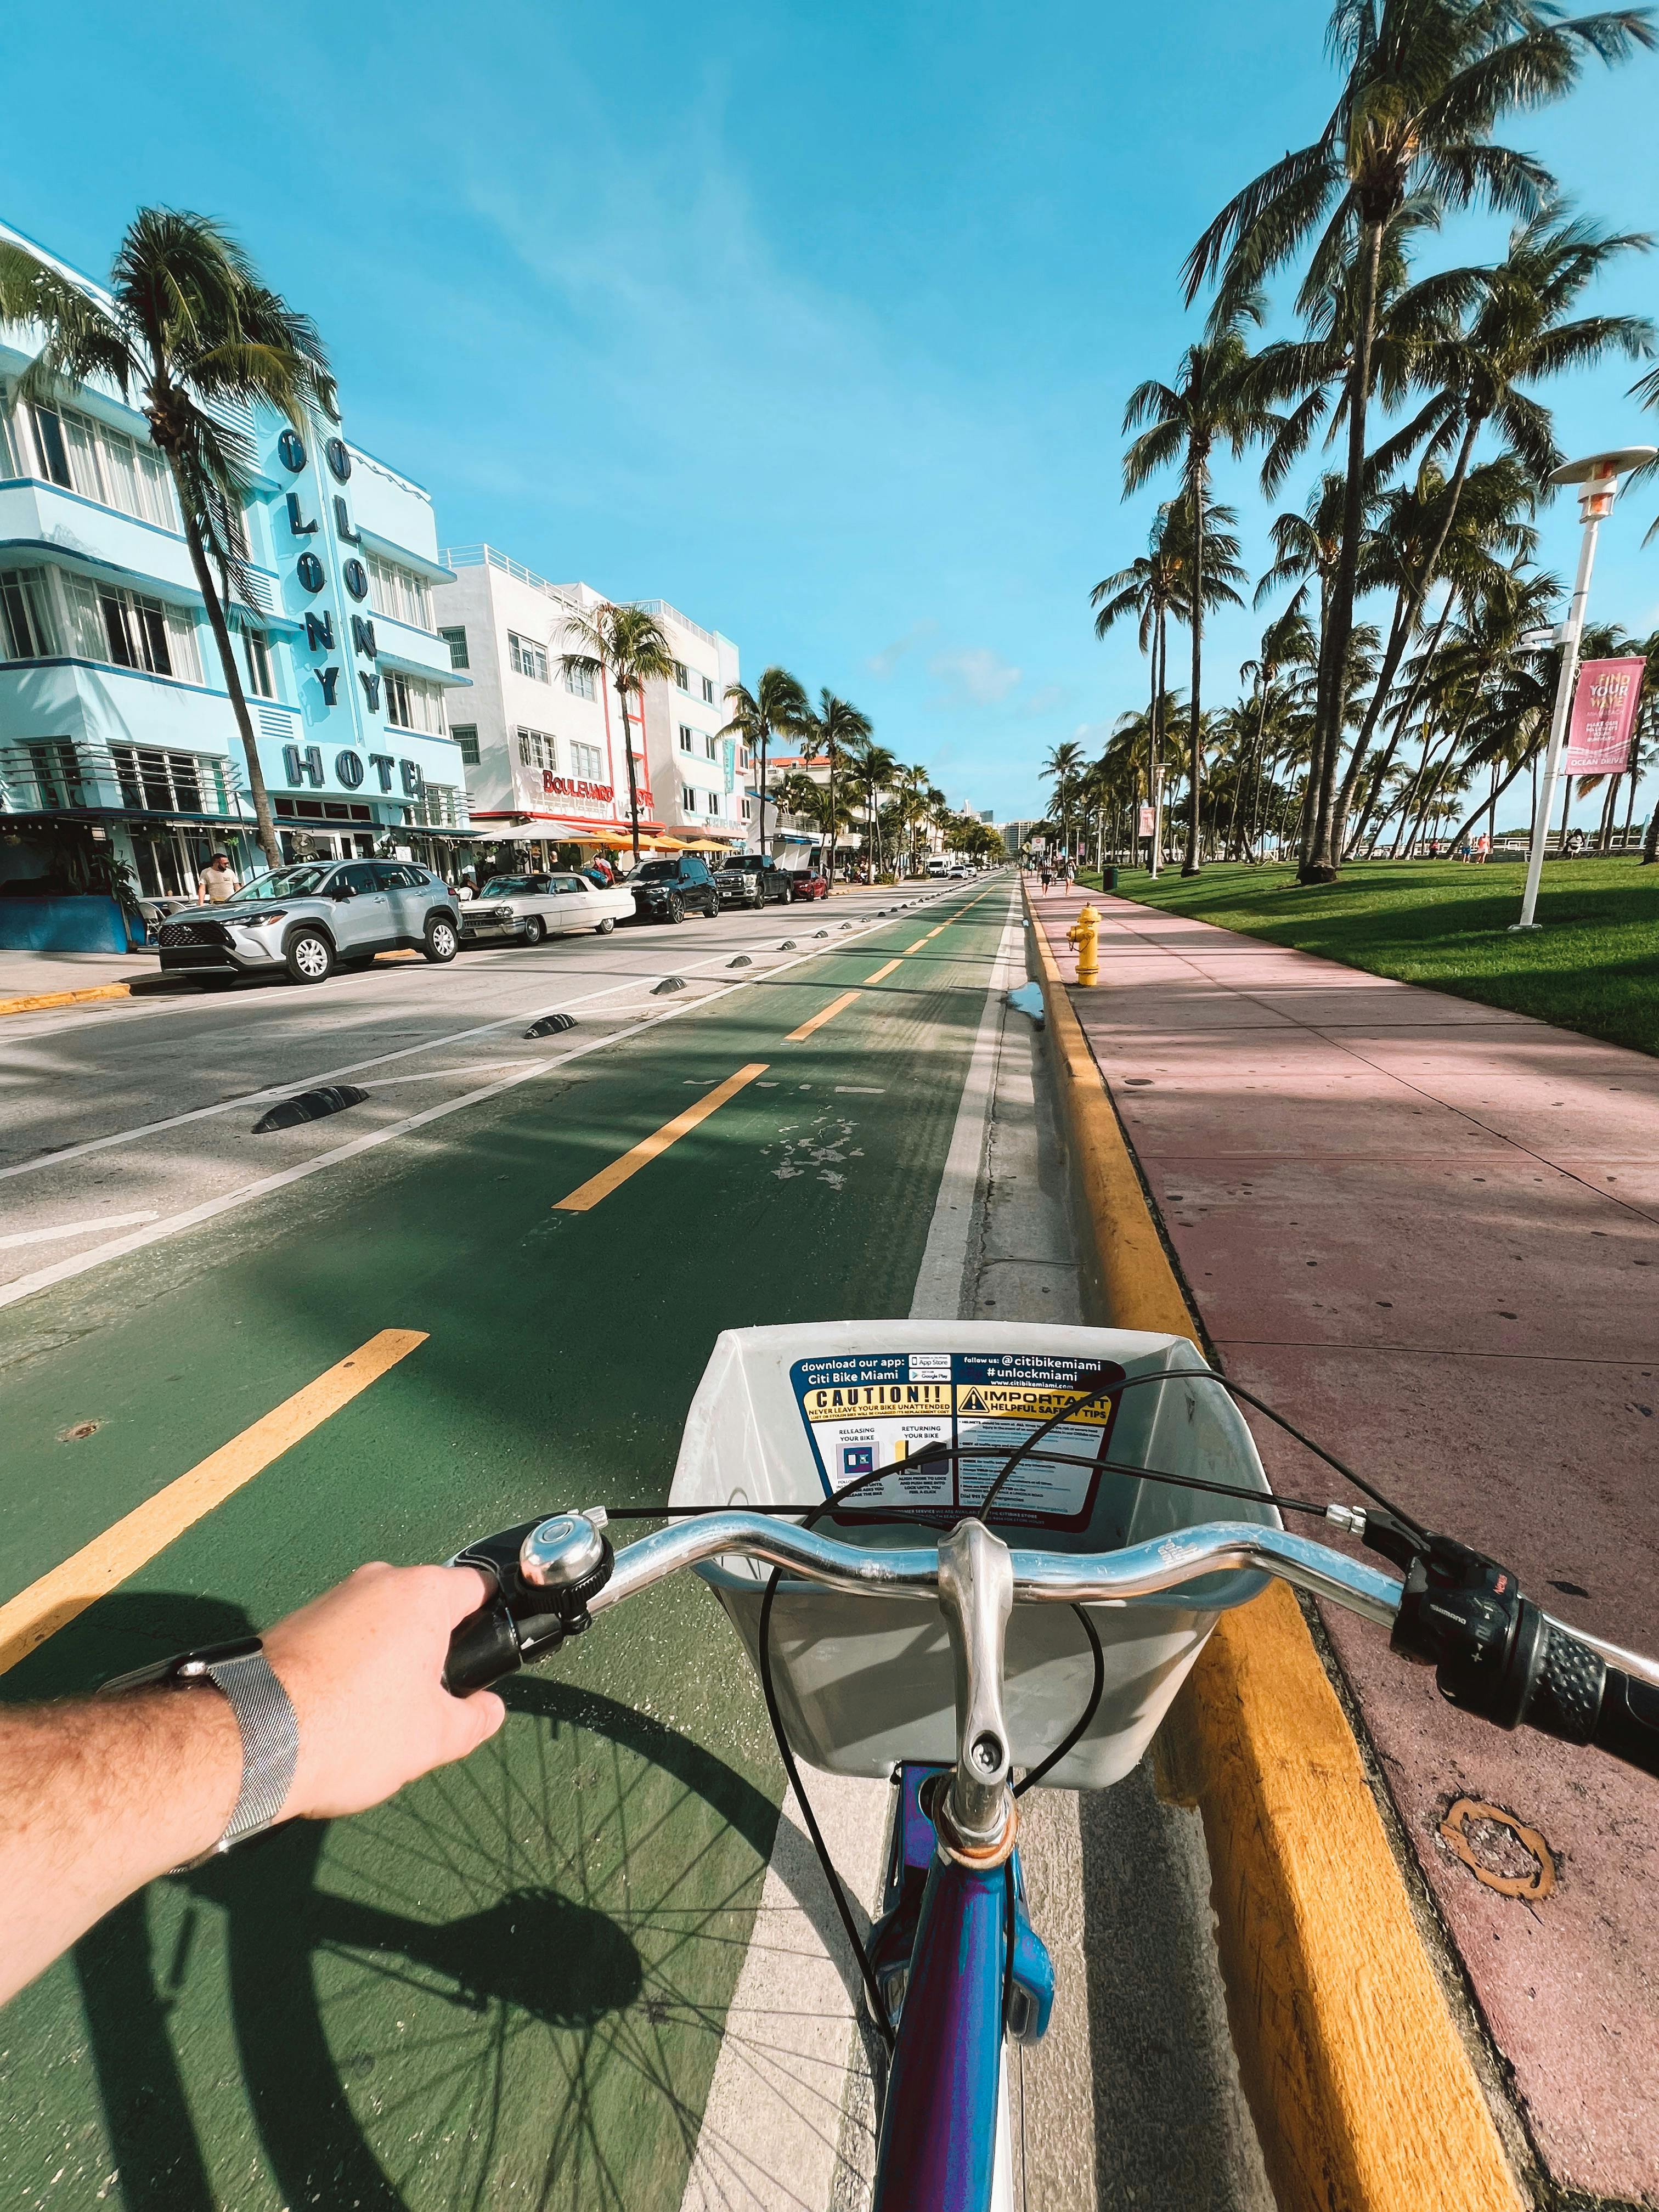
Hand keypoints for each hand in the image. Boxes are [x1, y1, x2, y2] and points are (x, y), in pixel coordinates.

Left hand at [262, 1563, 504, 1820]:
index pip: (477, 1587)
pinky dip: (345, 1667)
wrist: (254, 1740)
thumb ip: (475, 1719)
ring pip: (379, 1624)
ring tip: (373, 1716)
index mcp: (421, 1594)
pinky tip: (334, 1712)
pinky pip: (339, 1638)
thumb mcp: (435, 1738)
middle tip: (427, 1702)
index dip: (488, 1622)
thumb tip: (489, 1709)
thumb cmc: (357, 1729)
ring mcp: (330, 1598)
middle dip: (431, 1649)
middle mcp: (377, 1580)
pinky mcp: (292, 1622)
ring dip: (386, 1660)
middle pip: (423, 1607)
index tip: (481, 1660)